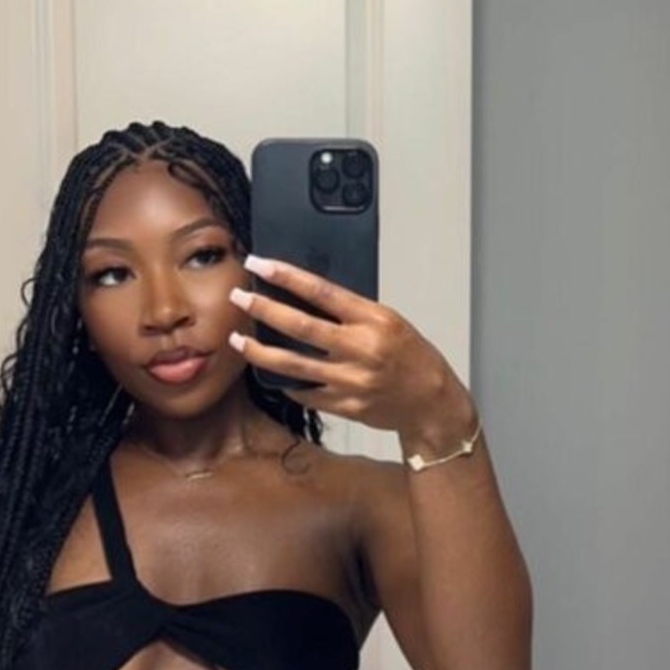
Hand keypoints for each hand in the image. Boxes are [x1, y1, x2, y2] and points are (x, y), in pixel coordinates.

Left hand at [228, 258, 473, 442]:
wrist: (431, 403)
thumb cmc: (413, 358)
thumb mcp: (390, 322)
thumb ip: (353, 312)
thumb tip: (308, 299)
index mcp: (373, 320)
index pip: (321, 291)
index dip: (286, 276)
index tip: (260, 264)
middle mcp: (360, 349)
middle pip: (299, 326)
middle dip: (262, 308)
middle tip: (238, 296)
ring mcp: (350, 380)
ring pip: (291, 364)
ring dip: (259, 351)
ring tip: (239, 340)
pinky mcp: (343, 405)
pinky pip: (304, 391)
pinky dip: (284, 380)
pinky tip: (270, 372)